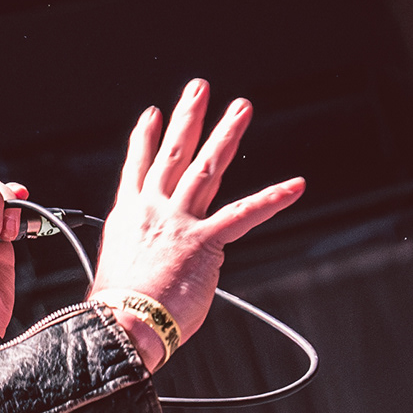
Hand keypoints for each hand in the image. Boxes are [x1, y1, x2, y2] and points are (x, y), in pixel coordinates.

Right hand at [88, 84, 304, 370]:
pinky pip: (244, 214)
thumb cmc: (118, 311)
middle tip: (200, 88)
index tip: (151, 115)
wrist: (122, 324)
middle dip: (189, 117)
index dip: (144, 139)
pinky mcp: (205, 242)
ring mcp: (179, 222)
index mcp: (129, 217)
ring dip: (226, 134)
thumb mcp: (118, 273)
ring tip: (241, 108)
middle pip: (174, 154)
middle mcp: (153, 211)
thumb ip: (139, 259)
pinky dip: (271, 199)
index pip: (137, 169)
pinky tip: (293, 186)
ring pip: (207, 168)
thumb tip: (151, 270)